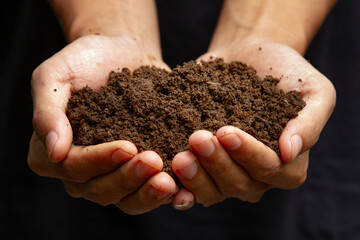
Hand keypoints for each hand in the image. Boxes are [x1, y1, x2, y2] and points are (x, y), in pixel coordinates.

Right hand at [28, 35, 177, 214]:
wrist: (122, 54)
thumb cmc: (85, 61)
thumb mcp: (55, 76)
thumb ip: (47, 111)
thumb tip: (54, 152)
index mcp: (53, 152)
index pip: (73, 168)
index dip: (98, 161)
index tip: (127, 147)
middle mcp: (81, 171)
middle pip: (100, 190)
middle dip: (128, 179)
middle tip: (154, 161)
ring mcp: (112, 173)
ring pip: (126, 199)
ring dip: (147, 194)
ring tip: (169, 182)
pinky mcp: (139, 171)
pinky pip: (149, 191)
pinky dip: (164, 194)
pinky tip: (183, 189)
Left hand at [171, 37, 335, 206]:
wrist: (248, 55)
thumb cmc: (285, 71)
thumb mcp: (314, 90)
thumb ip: (310, 122)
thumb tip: (290, 152)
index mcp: (286, 164)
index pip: (270, 170)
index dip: (248, 155)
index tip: (227, 132)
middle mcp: (256, 175)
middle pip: (238, 184)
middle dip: (217, 164)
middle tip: (197, 139)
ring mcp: (227, 171)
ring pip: (212, 191)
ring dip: (195, 178)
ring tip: (180, 157)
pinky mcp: (203, 164)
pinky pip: (190, 184)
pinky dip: (179, 185)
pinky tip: (165, 178)